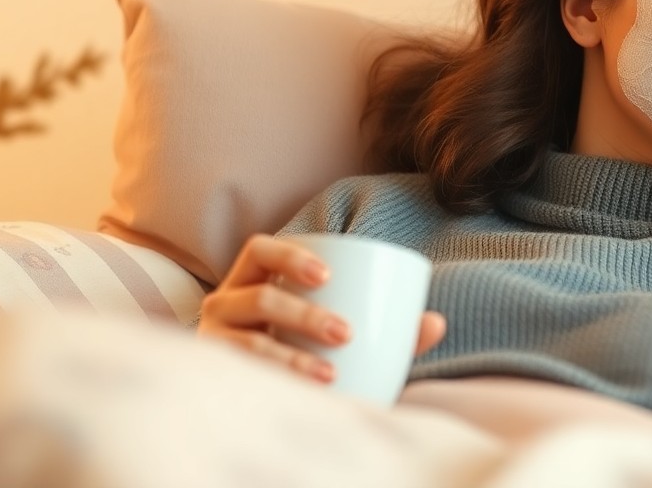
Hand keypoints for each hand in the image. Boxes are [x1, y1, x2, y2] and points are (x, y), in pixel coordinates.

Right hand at [197, 234, 446, 381]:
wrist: (266, 400)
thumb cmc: (307, 353)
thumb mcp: (344, 337)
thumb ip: (388, 330)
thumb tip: (436, 322)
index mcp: (253, 281)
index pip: (260, 251)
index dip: (289, 256)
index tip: (328, 275)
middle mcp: (226, 305)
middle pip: (257, 297)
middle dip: (303, 314)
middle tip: (345, 332)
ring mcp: (215, 342)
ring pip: (247, 342)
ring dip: (291, 356)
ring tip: (330, 373)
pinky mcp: (215, 376)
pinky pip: (239, 379)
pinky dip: (275, 384)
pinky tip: (305, 394)